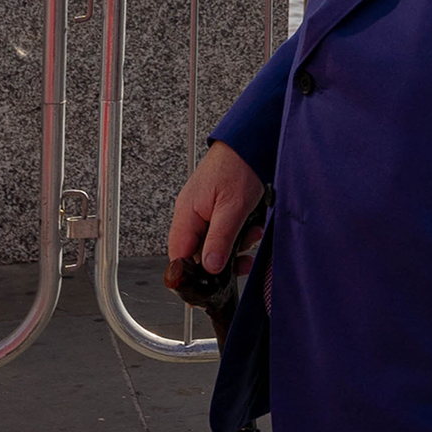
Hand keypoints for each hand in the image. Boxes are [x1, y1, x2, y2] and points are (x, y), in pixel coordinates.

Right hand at [169, 141, 264, 273]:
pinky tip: (253, 229)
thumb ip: (220, 240)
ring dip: (235, 248)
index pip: (178, 257)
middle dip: (222, 261)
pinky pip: (223, 233)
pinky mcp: (217, 210)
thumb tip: (209, 268)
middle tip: (242, 263)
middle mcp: (191, 215)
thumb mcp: (232, 208)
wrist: (250, 143)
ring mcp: (203, 212)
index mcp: (186, 215)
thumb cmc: (238, 165)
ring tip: (252, 237)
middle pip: (197, 254)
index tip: (210, 288)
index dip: (192, 276)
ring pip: (213, 245)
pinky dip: (239, 236)